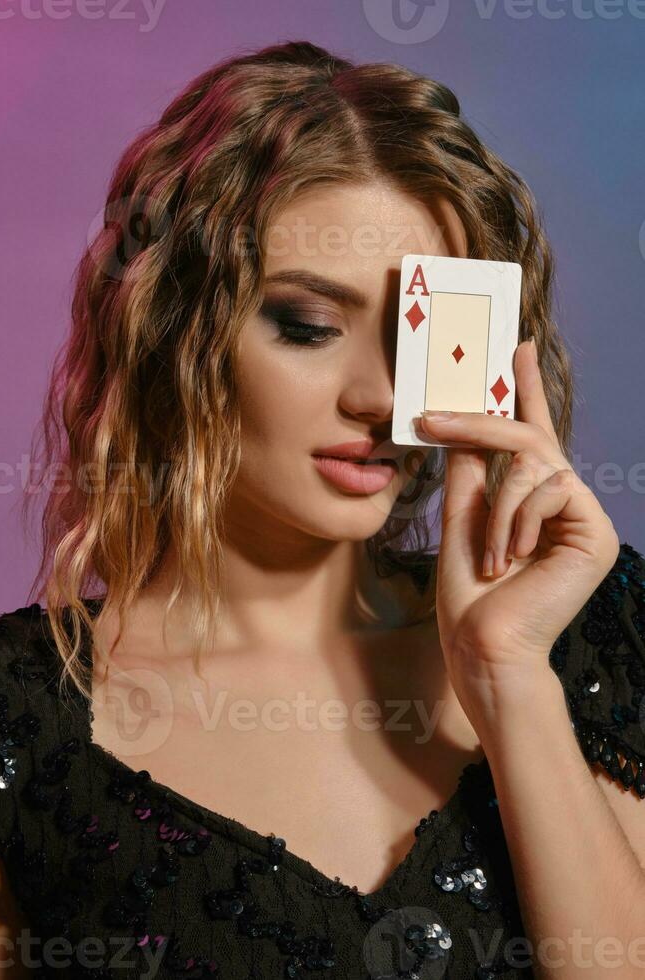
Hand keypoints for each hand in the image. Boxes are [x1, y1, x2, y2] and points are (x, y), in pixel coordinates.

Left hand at [420, 338, 619, 716]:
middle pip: (529, 437)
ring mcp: (584, 518)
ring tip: (491, 554)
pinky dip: (518, 520)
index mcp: (532, 501)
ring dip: (499, 506)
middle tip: (431, 418)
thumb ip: (469, 470)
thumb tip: (460, 422)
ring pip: (536, 462)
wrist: (483, 647)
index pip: (531, 434)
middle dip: (481, 423)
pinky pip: (551, 489)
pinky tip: (513, 559)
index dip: (525, 390)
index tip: (516, 347)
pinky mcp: (597, 533)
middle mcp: (563, 503)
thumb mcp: (462, 518)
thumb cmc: (469, 594)